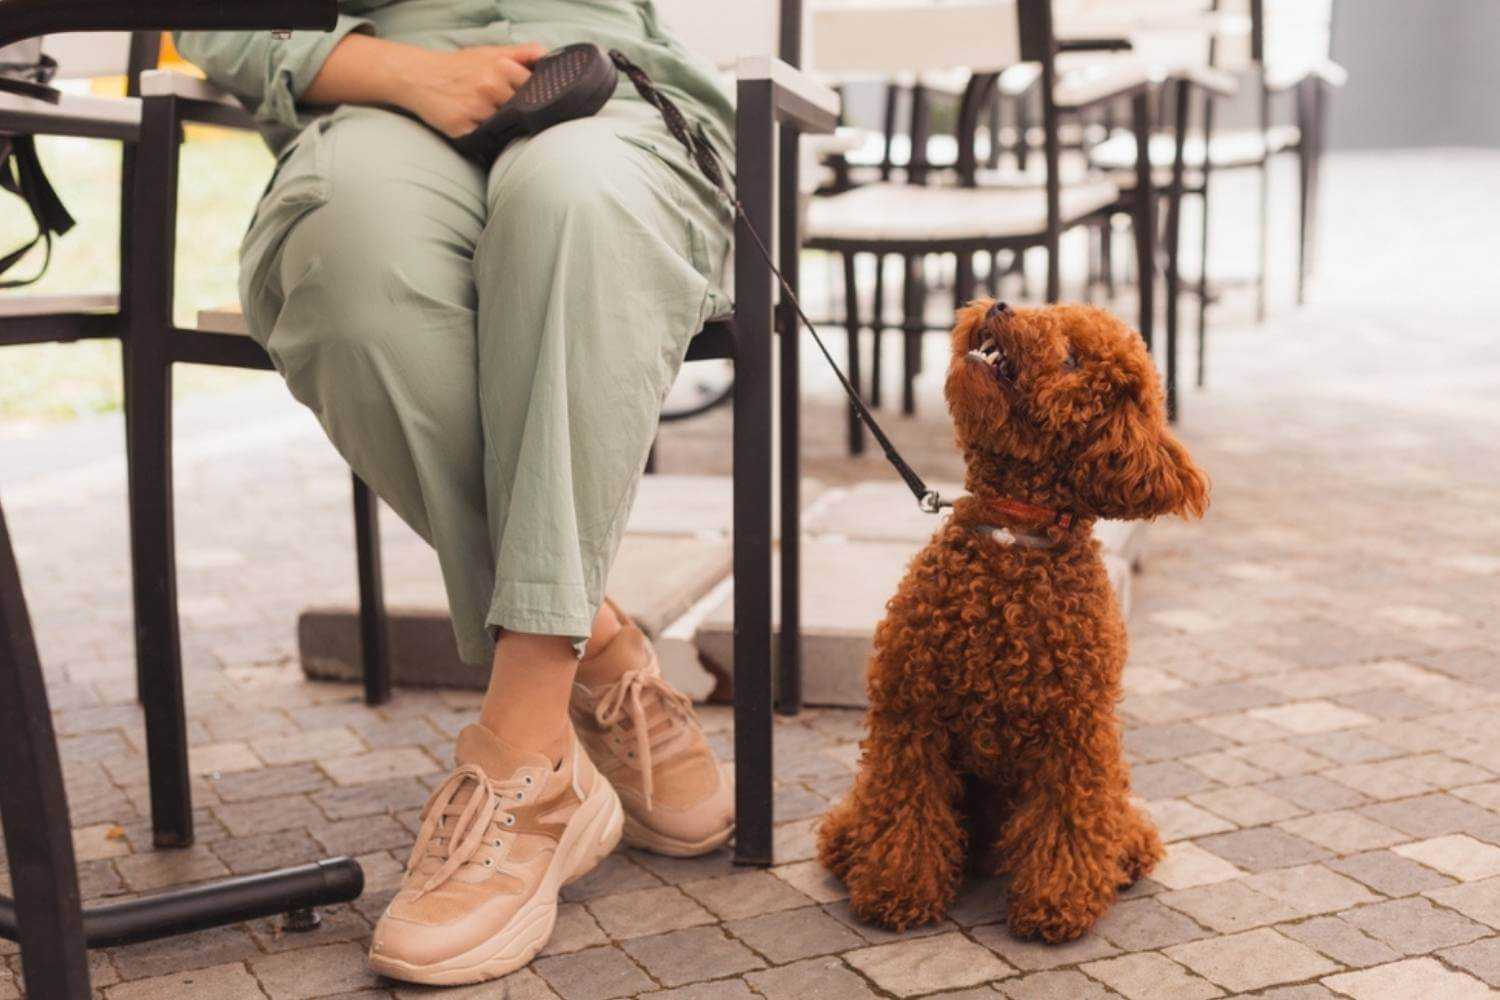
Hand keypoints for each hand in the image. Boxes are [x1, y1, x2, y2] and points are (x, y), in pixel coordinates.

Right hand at [393, 44, 547, 137]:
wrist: (419, 77)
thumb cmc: (459, 66)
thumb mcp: (490, 52)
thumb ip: (522, 53)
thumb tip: (548, 56)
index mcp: (501, 66)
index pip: (534, 91)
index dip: (531, 97)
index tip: (526, 100)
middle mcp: (490, 87)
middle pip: (520, 111)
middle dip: (515, 112)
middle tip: (501, 108)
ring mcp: (476, 109)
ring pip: (504, 127)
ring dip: (500, 126)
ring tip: (485, 115)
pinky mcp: (462, 128)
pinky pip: (485, 139)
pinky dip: (483, 135)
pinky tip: (473, 124)